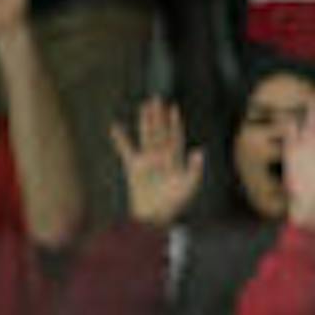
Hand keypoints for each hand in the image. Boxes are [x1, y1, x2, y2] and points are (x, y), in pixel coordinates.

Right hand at [111, 98, 204, 227]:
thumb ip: (195, 168)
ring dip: (145, 122)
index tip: (174, 108)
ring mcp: (147, 160)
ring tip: (144, 106)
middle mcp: (161, 156)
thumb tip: (199, 150)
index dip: (175, 123)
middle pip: (160, 131)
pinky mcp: (134, 167)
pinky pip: (125, 150)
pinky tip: (115, 126)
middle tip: (156, 98)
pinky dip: (120, 139)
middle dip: (159, 116)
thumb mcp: (190, 186)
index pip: (175, 136)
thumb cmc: (175, 203)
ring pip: (146, 136)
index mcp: (175, 159)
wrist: (155, 216)